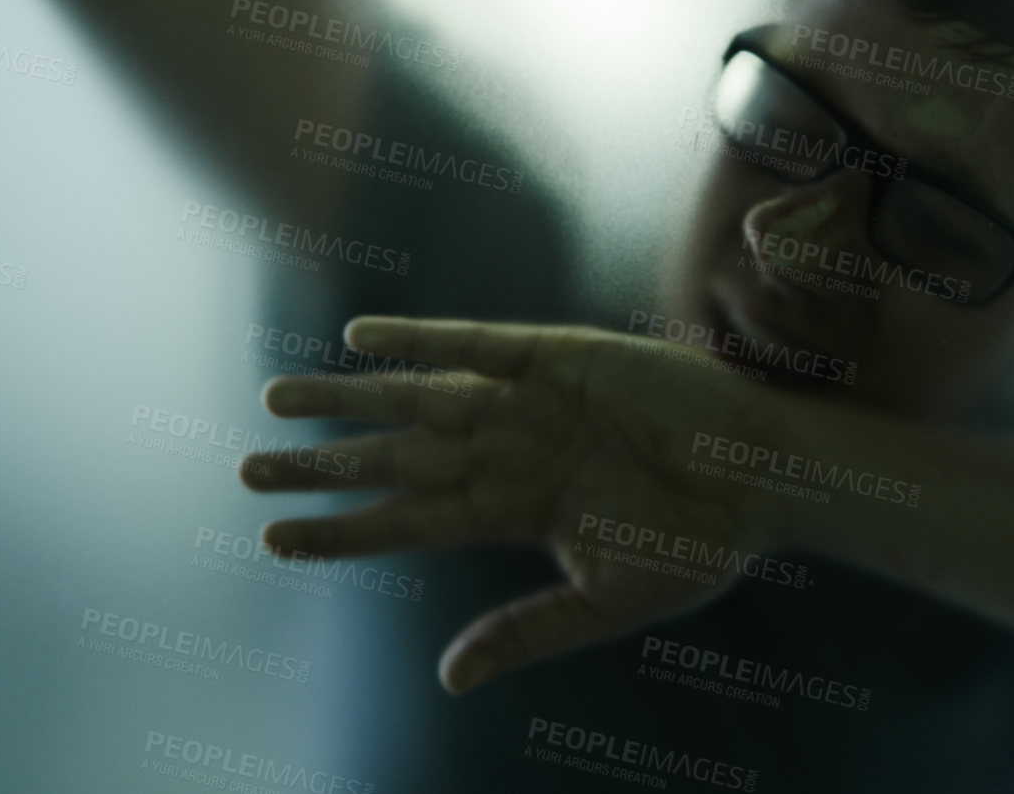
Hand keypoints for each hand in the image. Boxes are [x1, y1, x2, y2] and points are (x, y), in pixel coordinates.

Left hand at [239, 318, 788, 693]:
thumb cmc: (699, 544)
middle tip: (247, 465)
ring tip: (279, 398)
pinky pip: (478, 345)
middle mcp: (511, 453)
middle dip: (325, 461)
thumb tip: (448, 678)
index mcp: (518, 513)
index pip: (408, 521)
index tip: (273, 535)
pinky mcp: (561, 356)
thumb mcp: (607, 600)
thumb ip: (526, 630)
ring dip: (352, 397)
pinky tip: (362, 336)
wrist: (766, 477)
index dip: (342, 529)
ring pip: (421, 398)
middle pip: (397, 457)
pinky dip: (423, 339)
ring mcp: (532, 402)